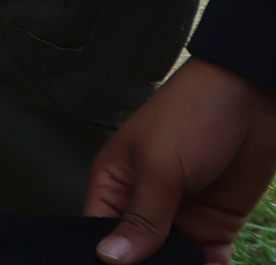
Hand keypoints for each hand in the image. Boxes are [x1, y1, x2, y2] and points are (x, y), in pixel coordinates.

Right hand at [94, 56, 275, 259]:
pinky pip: (206, 262)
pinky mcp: (214, 226)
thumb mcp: (159, 167)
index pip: (98, 233)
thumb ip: (140, 218)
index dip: (106, 258)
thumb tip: (109, 258)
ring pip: (172, 262)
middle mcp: (143, 205)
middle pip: (136, 253)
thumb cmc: (192, 116)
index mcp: (115, 184)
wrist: (252, 102)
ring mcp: (180, 217)